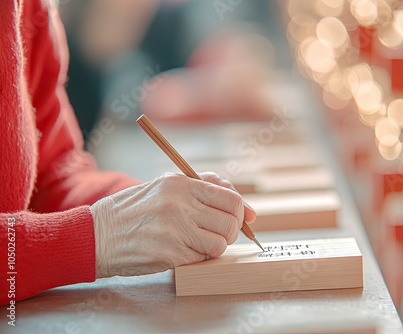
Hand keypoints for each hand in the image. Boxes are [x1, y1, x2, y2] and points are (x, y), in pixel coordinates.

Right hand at [90, 172, 255, 277]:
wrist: (99, 234)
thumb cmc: (137, 209)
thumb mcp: (168, 186)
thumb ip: (208, 189)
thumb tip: (249, 211)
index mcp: (181, 184)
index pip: (231, 199)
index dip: (239, 212)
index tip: (237, 219)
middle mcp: (179, 205)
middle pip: (230, 223)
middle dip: (230, 231)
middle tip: (216, 232)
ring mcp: (174, 231)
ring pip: (220, 244)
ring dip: (214, 246)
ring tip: (198, 242)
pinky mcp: (169, 254)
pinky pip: (202, 258)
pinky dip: (198, 257)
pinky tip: (182, 250)